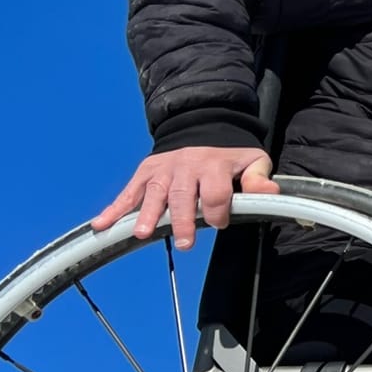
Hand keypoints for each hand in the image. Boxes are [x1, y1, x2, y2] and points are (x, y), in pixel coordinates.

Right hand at [91, 146, 277, 249]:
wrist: (202, 128)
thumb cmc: (229, 155)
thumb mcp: (253, 161)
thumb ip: (259, 179)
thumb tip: (270, 193)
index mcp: (213, 165)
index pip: (214, 192)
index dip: (217, 210)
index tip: (219, 223)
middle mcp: (185, 167)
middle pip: (182, 196)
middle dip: (182, 220)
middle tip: (184, 243)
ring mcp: (162, 170)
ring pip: (154, 193)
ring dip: (147, 214)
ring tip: (142, 234)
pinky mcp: (145, 172)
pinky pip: (129, 192)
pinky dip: (115, 208)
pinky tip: (102, 225)